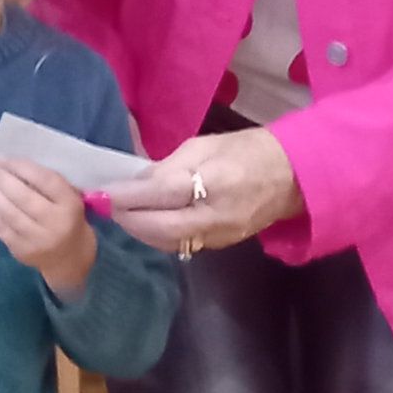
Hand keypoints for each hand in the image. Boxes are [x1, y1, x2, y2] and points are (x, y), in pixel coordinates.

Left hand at [0, 157, 96, 298]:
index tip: (6, 158)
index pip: (46, 181)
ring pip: (8, 212)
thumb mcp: (69, 198)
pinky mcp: (20, 251)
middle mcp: (55, 224)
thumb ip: (49, 183)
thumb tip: (13, 164)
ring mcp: (36, 240)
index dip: (23, 167)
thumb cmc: (68, 218)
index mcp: (70, 206)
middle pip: (23, 197)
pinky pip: (0, 227)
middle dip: (2, 178)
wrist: (70, 257)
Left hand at [108, 127, 304, 254]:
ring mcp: (219, 237)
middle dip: (127, 218)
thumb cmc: (247, 151)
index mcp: (216, 181)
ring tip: (121, 212)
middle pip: (159, 227)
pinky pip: (179, 244)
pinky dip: (156, 234)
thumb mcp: (204, 145)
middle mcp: (216, 216)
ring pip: (166, 241)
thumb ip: (167, 166)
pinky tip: (145, 221)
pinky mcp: (219, 246)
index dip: (127, 196)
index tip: (101, 192)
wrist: (292, 177)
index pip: (162, 194)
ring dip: (138, 229)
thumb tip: (133, 183)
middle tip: (105, 205)